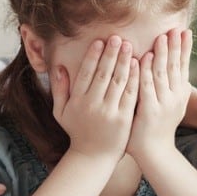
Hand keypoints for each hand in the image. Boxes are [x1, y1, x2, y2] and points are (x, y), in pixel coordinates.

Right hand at [51, 36, 137, 161]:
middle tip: (117, 38)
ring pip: (118, 82)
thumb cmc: (77, 131)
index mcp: (78, 101)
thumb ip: (59, 89)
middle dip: (111, 54)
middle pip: (103, 74)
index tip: (100, 41)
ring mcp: (109, 112)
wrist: (93, 157)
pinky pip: (130, 95)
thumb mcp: (61, 112)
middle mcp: (92, 105)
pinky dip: (134, 79)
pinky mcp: (123, 119)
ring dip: (124, 62)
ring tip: (129, 46)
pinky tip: (138, 65)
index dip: (93, 56)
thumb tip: (58, 67)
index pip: (86, 73)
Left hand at [127, 29, 192, 161]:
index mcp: (179, 94)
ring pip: (162, 74)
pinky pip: (147, 87)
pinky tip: (143, 58)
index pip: (183, 67)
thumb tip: (174, 69)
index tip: (185, 31)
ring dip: (161, 54)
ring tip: (161, 37)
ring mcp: (163, 104)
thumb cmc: (157, 126)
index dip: (184, 49)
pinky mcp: (149, 111)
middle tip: (175, 28)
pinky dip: (145, 71)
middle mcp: (174, 97)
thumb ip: (170, 86)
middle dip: (175, 46)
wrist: (153, 152)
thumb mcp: (169, 104)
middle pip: (175, 67)